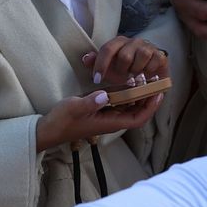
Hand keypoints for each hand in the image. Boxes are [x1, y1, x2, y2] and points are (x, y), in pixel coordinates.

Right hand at [35, 89, 164, 152]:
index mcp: (109, 122)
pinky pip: (118, 101)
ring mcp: (105, 115)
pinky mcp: (99, 109)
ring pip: (129, 105)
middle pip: (137, 111)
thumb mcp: (74, 108)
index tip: (158, 94)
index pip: (137, 119)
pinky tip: (128, 80)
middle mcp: (111, 120)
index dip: (150, 108)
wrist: (48, 129)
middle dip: (148, 98)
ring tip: (146, 78)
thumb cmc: (61, 121)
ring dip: (138, 94)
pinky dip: (125, 92)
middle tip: (156, 81)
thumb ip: (90, 102)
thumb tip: (105, 95)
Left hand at [84, 35, 168, 84]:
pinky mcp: (161, 55)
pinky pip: (154, 63)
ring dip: (136, 70)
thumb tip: (86, 58)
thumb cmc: (124, 70)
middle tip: (122, 79)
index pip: (107, 49)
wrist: (147, 74)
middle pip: (124, 56)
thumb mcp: (108, 69)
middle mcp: (134, 41)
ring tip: (134, 77)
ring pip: (141, 56)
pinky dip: (149, 72)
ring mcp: (148, 47)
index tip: (97, 80)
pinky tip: (146, 76)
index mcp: (119, 42)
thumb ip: (95, 63)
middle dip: (121, 71)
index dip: (101, 65)